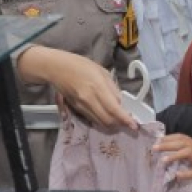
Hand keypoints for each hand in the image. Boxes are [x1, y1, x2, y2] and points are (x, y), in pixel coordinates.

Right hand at [21, 46, 135, 129]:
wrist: (57, 68)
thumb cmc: (81, 65)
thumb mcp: (102, 72)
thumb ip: (112, 88)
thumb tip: (120, 103)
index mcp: (98, 87)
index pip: (114, 109)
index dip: (125, 119)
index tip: (134, 126)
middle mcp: (89, 100)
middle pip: (107, 120)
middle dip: (119, 124)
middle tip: (127, 123)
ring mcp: (81, 106)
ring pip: (99, 122)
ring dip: (111, 124)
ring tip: (118, 120)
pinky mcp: (76, 109)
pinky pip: (92, 119)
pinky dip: (101, 120)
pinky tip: (106, 116)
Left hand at [153, 134, 191, 189]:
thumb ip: (187, 154)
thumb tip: (169, 154)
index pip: (182, 137)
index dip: (168, 137)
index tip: (156, 140)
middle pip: (183, 143)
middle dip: (167, 144)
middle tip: (154, 148)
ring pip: (189, 153)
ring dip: (175, 156)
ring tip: (163, 160)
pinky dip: (186, 173)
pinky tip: (177, 175)